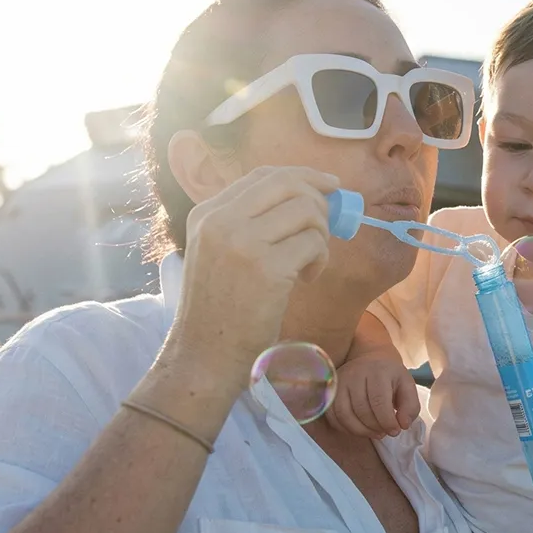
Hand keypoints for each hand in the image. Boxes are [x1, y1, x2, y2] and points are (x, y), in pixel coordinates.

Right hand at [167, 166, 340, 394]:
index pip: (263, 175)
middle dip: (320, 198)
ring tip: (310, 262)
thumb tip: (309, 196)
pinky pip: (314, 243)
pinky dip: (320, 259)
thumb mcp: (218, 254)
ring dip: (321, 235)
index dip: (303, 176)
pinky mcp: (267, 268)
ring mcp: (242, 242)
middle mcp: (220, 220)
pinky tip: (306, 279)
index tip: (328, 186)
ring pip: (307, 210)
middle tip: (329, 225)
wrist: (203, 356)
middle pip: (288, 183)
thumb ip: (249, 223)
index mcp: (206, 213)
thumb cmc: (219, 310)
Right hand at [327, 352, 420, 437]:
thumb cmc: (390, 377)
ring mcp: (340, 382)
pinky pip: (332, 416)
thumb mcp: (407, 387)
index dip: (387, 421)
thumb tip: (403, 425)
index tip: (395, 431)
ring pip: (344, 414)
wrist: (371, 361)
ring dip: (360, 431)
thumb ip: (410, 407)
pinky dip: (345, 428)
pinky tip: (359, 429)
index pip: (379, 401)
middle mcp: (355, 374)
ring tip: (373, 433)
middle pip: (361, 409)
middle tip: (384, 433)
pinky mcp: (330, 391)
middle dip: (375, 427)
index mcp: (378, 371)